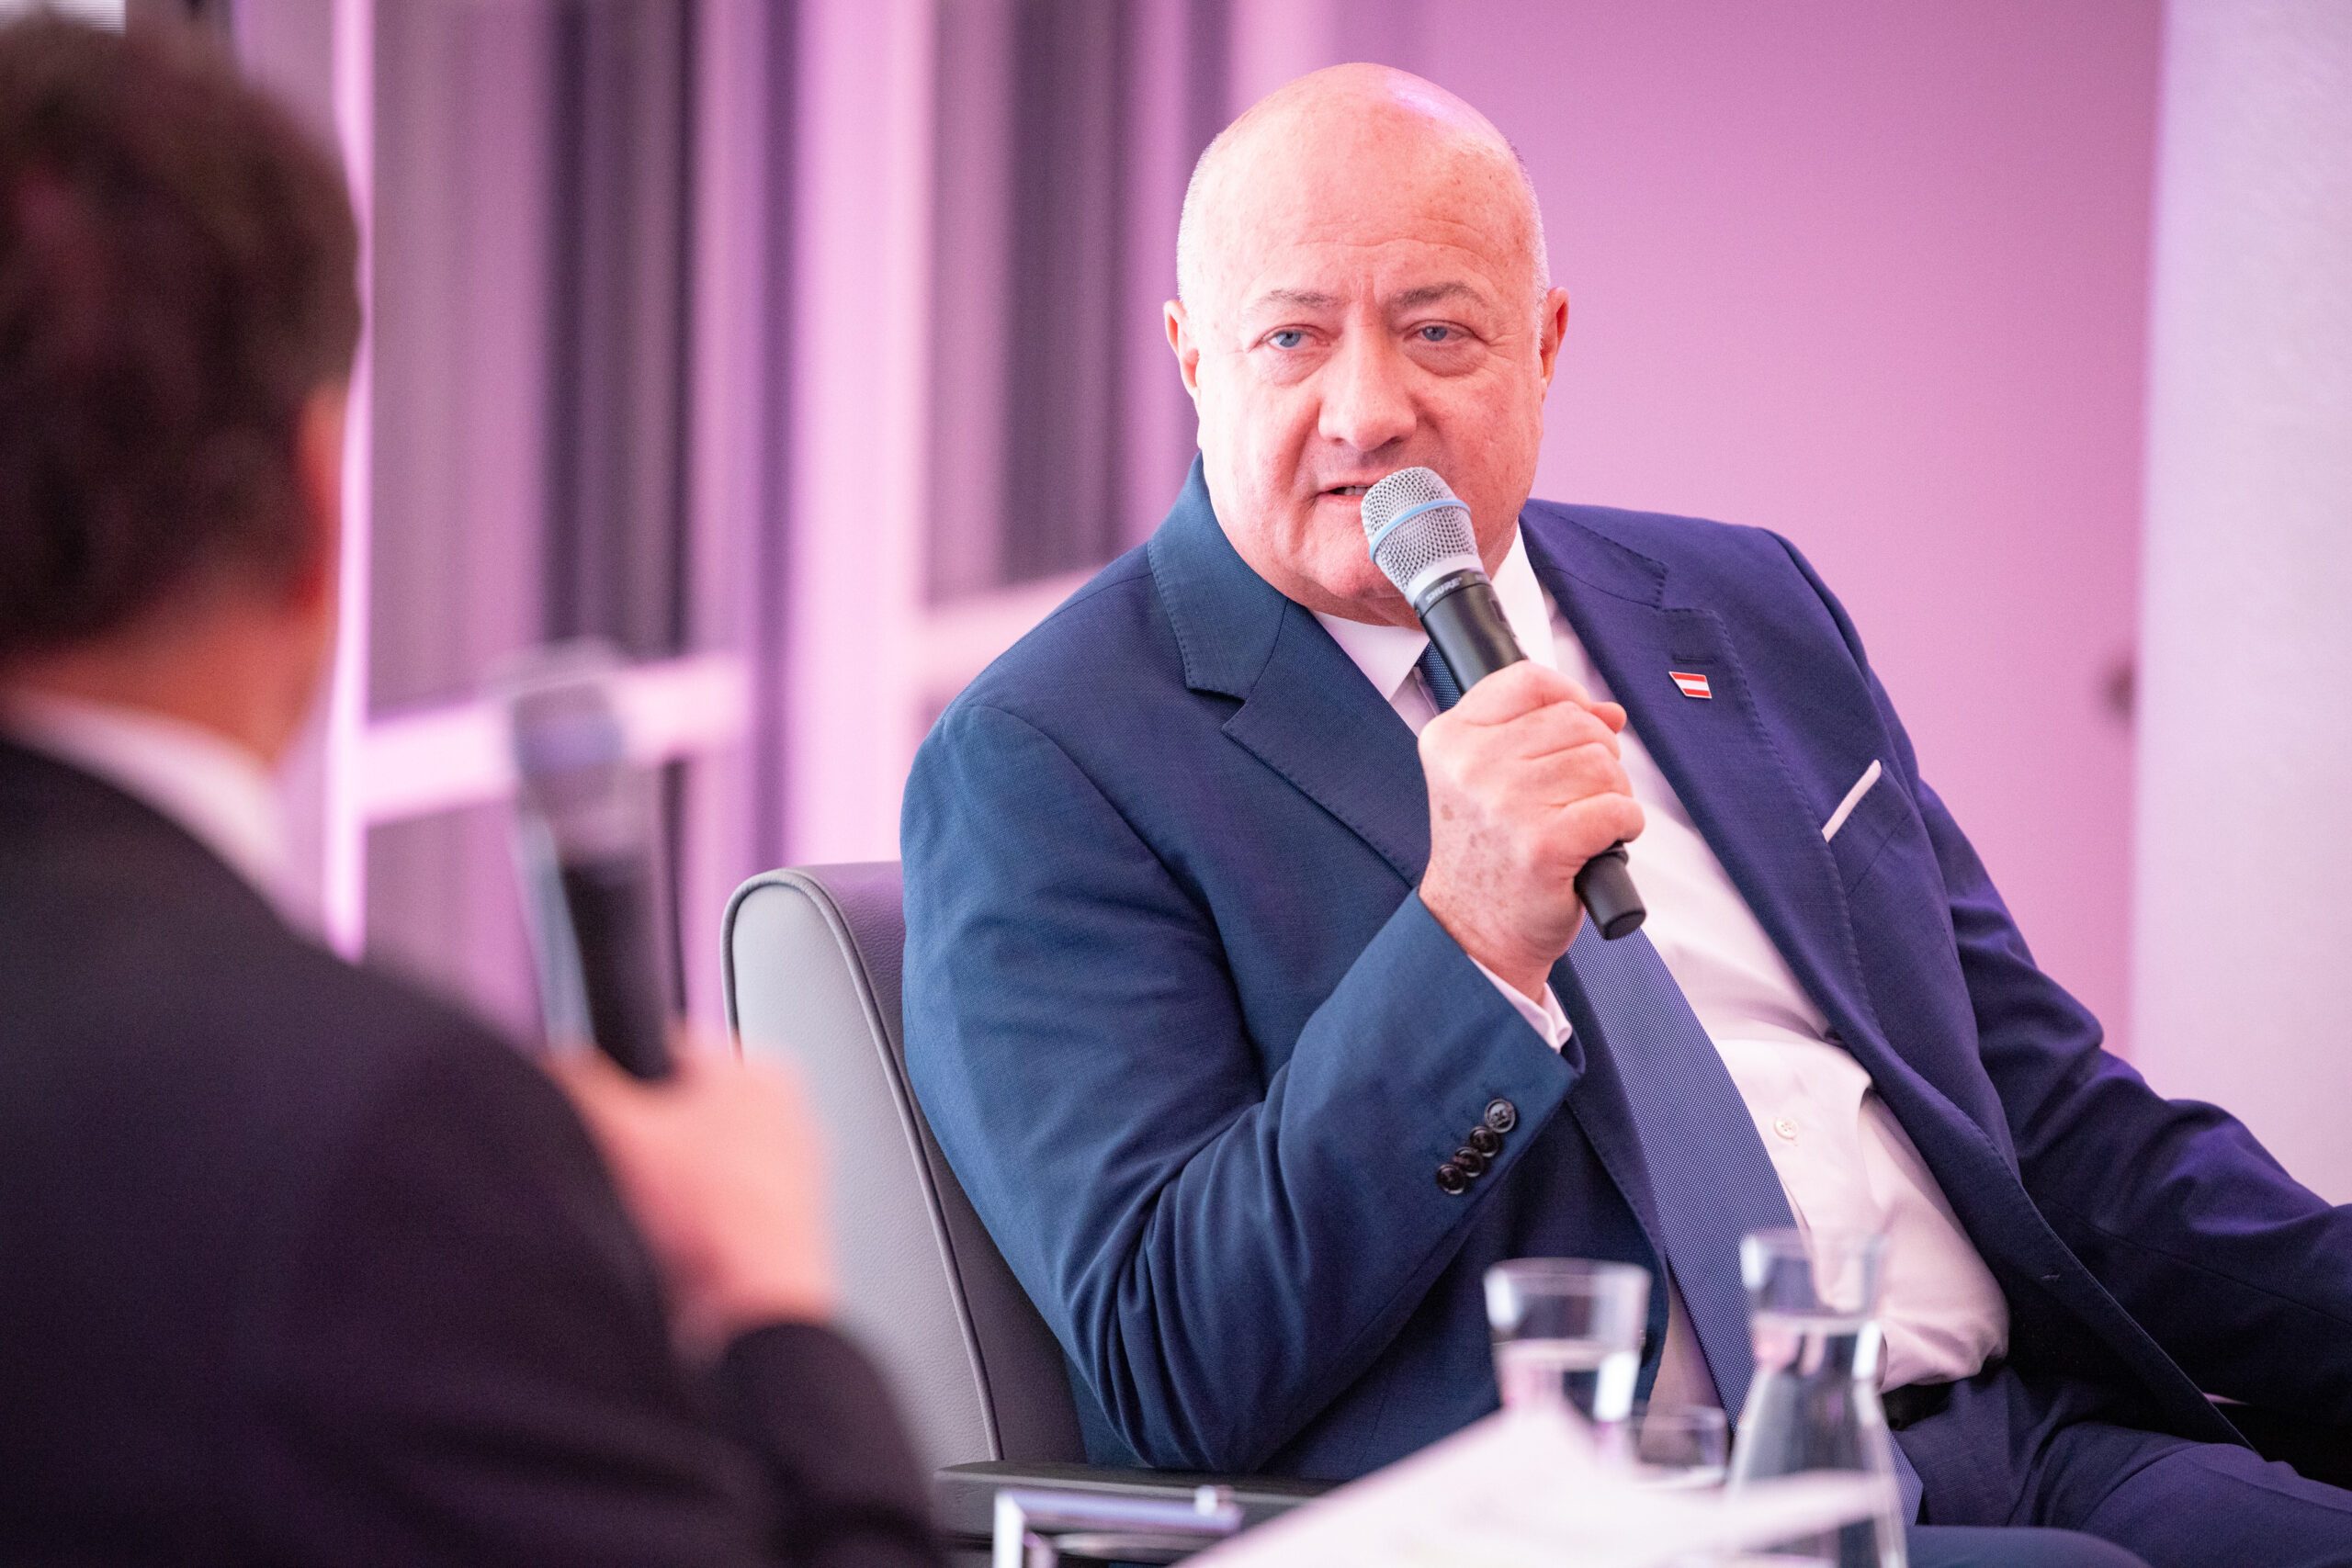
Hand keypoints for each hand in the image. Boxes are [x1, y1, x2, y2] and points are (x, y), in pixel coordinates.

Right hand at [551, 1033, 836, 1358]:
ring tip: (643, 1216)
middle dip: (636, 1139)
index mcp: (760, 1073)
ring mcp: (782, 1179)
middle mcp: (782, 1120)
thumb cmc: (718, 1226)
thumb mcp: (618, 1130)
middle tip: (616, 1170)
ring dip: (655, 1191)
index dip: (614, 1075)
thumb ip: (576, 1080)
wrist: (751, 1317)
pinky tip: (666, 1248)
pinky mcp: (771, 1232)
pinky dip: (680, 1230)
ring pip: (686, 1168)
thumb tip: (551, 1061)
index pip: (665, 1047)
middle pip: (672, 1112)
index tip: (589, 1100)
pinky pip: (704, 1216)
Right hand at [1416, 660, 1645, 998]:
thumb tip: (1608, 711)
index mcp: (1451, 739)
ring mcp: (1506, 804)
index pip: (1530, 681)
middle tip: (1574, 796)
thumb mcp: (1486, 777)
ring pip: (1603, 764)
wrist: (1473, 932)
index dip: (1569, 700)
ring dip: (1611, 795)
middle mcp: (1472, 765)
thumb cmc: (1488, 855)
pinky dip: (1625, 826)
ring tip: (1582, 823)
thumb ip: (1540, 731)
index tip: (1573, 729)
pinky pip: (1619, 808)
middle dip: (1596, 756)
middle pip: (1577, 722)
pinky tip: (1598, 842)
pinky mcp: (1545, 844)